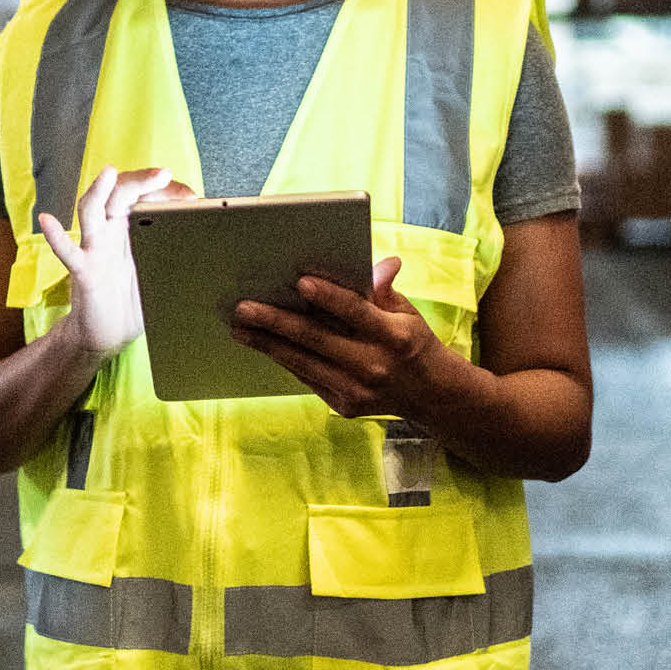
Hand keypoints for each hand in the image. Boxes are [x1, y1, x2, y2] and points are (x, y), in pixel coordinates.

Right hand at [39, 165, 193, 360]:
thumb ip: (181, 258)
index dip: (169, 191)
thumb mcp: (164, 274)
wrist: (108, 336)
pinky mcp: (84, 271)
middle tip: (163, 174)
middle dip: (141, 180)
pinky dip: (56, 236)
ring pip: (92, 210)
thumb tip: (215, 251)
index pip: (147, 196)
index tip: (193, 196)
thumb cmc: (134, 301)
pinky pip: (68, 251)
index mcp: (133, 228)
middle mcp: (112, 231)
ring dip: (99, 191)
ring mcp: (96, 248)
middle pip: (121, 193)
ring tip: (109, 173)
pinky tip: (47, 221)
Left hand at [231, 257, 447, 419]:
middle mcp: (374, 365)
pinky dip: (284, 360)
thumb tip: (380, 263)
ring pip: (304, 363)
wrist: (430, 395)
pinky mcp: (344, 406)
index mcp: (394, 336)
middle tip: (245, 308)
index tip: (300, 282)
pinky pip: (307, 378)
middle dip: (277, 322)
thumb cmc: (413, 342)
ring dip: (268, 344)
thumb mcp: (407, 312)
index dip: (329, 297)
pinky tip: (263, 345)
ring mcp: (357, 390)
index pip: (356, 312)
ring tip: (240, 328)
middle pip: (318, 340)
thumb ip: (384, 289)